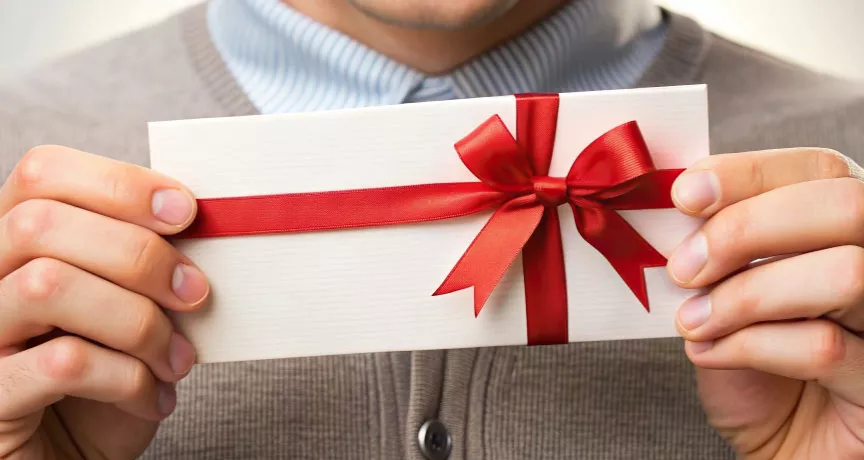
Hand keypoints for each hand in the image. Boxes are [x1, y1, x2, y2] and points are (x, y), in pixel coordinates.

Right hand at [0, 146, 207, 458]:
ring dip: (137, 321)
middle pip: (41, 224)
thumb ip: (144, 261)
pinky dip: (128, 378)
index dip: (118, 182)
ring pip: (46, 285)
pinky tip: (153, 397)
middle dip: (138, 255)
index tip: (185, 211)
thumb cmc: (109, 377)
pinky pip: (60, 364)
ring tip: (176, 357)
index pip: (43, 174)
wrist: (77, 457)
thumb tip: (196, 217)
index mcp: (17, 243)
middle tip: (195, 292)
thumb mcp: (133, 307)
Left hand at [668, 147, 863, 458]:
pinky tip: (709, 353)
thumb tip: (675, 196)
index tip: (685, 195)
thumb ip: (714, 240)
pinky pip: (825, 348)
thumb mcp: (723, 289)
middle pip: (845, 206)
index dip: (749, 173)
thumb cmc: (750, 359)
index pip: (818, 169)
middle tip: (685, 268)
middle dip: (747, 230)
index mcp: (844, 226)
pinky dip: (748, 346)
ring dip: (746, 297)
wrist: (775, 440)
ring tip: (693, 321)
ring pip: (846, 274)